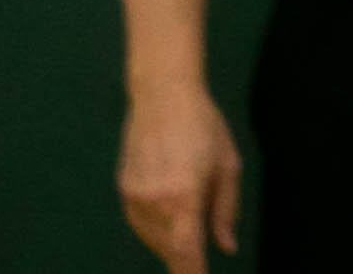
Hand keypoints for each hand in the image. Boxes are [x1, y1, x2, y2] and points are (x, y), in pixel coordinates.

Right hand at [117, 79, 239, 273]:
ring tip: (189, 233)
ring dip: (170, 244)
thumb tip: (226, 246)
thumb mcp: (228, 165)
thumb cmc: (204, 127)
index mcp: (184, 196)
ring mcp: (134, 197)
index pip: (186, 250)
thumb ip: (225, 210)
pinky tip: (169, 221)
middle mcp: (154, 202)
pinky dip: (155, 230)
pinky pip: (139, 224)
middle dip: (185, 259)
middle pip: (168, 248)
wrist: (162, 97)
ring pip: (152, 239)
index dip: (191, 273)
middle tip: (199, 261)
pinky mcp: (123, 190)